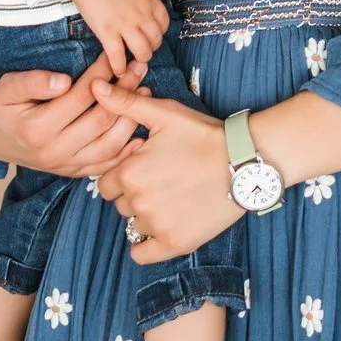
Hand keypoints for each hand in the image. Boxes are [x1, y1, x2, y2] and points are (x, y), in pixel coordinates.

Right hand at [0, 54, 142, 177]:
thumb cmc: (1, 105)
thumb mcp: (6, 88)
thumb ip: (31, 82)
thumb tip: (63, 81)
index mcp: (36, 130)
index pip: (80, 97)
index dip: (101, 74)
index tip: (116, 56)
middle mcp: (53, 152)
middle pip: (100, 121)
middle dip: (123, 92)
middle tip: (139, 68)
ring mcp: (65, 166)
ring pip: (109, 145)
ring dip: (131, 119)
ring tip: (144, 93)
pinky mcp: (73, 172)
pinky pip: (106, 165)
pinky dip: (127, 150)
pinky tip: (142, 132)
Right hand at [55, 0, 169, 80]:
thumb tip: (144, 8)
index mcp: (149, 0)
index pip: (164, 24)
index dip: (159, 33)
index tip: (151, 36)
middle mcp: (142, 14)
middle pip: (156, 40)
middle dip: (150, 48)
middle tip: (141, 50)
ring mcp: (126, 24)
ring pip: (142, 52)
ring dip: (139, 60)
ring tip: (132, 62)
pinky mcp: (108, 33)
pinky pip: (118, 57)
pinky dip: (119, 67)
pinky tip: (118, 71)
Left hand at [93, 85, 241, 261]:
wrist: (245, 161)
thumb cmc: (205, 135)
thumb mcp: (165, 113)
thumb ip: (125, 103)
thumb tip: (95, 86)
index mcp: (130, 172)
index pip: (106, 183)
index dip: (124, 174)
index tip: (146, 168)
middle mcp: (138, 201)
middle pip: (119, 205)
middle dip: (134, 194)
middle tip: (162, 181)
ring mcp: (156, 225)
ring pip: (133, 226)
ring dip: (145, 215)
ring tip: (172, 198)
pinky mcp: (175, 244)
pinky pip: (141, 254)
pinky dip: (147, 245)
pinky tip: (163, 227)